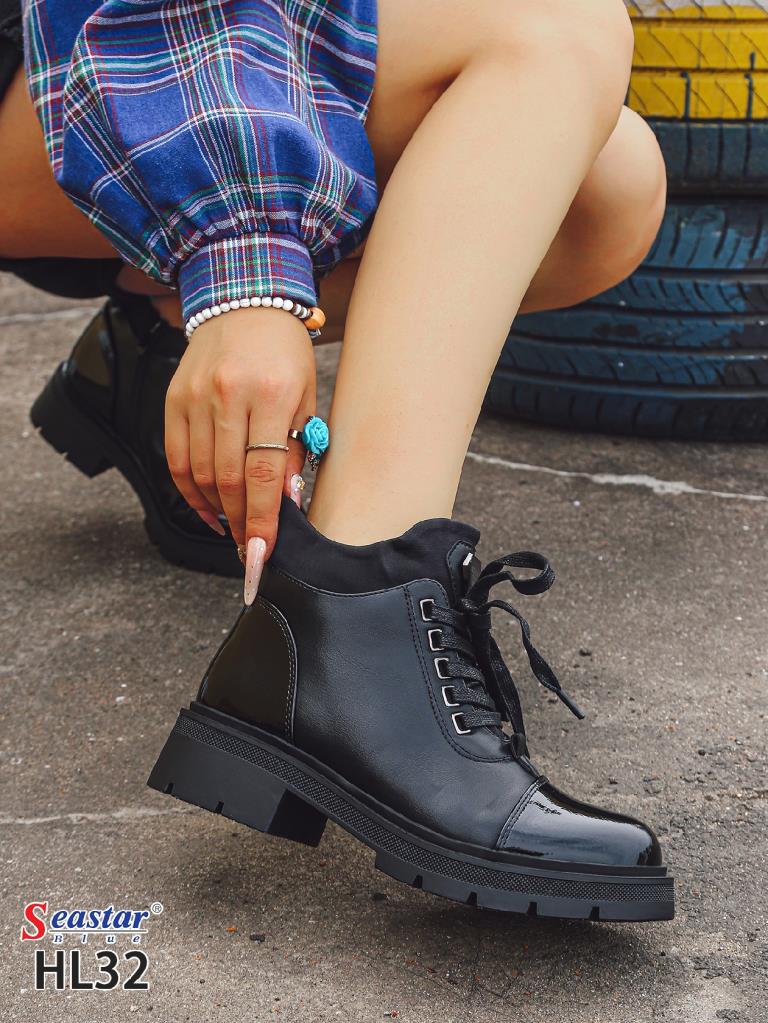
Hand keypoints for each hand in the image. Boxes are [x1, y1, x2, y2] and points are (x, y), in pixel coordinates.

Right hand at [165, 307, 314, 594]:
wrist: (244, 301)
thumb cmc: (284, 353)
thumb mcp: (305, 397)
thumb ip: (296, 449)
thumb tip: (286, 503)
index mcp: (272, 393)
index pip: (264, 471)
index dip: (262, 517)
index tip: (262, 551)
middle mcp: (230, 395)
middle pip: (228, 478)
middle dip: (239, 521)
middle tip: (249, 548)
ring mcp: (196, 396)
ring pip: (201, 473)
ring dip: (217, 510)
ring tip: (234, 528)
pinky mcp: (173, 399)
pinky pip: (177, 458)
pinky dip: (190, 491)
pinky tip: (207, 508)